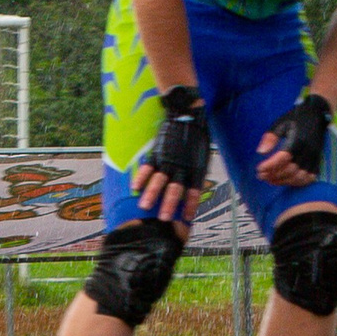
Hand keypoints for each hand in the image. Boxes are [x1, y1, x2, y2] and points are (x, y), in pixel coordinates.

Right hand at [129, 85, 211, 224]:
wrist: (188, 116)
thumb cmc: (197, 137)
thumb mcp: (202, 157)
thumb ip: (196, 172)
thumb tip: (193, 187)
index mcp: (195, 169)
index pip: (194, 192)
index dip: (191, 205)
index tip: (187, 218)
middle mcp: (182, 166)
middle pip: (175, 189)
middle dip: (169, 205)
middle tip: (163, 219)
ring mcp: (168, 160)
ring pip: (159, 180)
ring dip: (152, 195)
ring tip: (144, 206)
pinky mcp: (157, 152)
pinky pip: (147, 167)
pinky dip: (141, 177)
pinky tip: (135, 188)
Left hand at [256, 92, 331, 186]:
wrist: (316, 115)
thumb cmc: (295, 119)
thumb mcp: (279, 124)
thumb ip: (270, 138)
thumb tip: (261, 152)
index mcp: (298, 140)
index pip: (284, 158)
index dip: (271, 166)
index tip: (259, 169)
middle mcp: (308, 150)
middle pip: (291, 169)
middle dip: (275, 175)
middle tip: (261, 176)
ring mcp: (314, 157)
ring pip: (300, 176)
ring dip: (284, 181)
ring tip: (271, 179)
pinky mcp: (318, 161)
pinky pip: (310, 177)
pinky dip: (297, 182)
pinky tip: (285, 180)